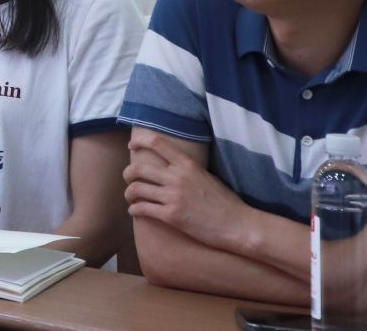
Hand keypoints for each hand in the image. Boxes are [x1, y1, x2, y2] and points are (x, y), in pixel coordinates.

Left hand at [124, 132, 253, 250]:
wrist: (239, 225)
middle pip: (137, 168)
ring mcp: (173, 197)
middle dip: (127, 174)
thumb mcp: (207, 176)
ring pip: (136, 189)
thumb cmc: (226, 202)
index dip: (139, 141)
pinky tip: (135, 211)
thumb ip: (187, 169)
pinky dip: (134, 210)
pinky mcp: (171, 216)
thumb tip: (171, 166)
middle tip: (128, 179)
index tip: (132, 145)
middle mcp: (177, 177)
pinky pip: (142, 209)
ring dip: (129, 193)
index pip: (156, 143)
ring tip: (131, 197)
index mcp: (187, 165)